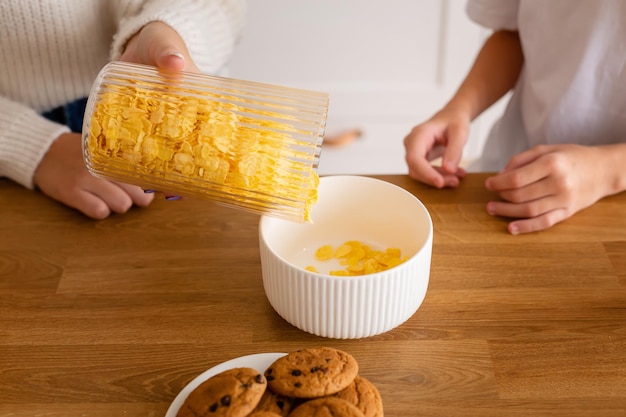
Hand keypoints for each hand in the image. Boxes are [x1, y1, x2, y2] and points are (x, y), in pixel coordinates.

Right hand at [33, 133, 153, 218]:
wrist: (44, 151)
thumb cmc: (82, 154)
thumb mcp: (105, 150)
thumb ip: (128, 162)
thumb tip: (158, 183)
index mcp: (115, 152)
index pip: (145, 172)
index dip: (157, 186)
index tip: (165, 192)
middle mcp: (103, 164)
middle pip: (139, 193)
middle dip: (138, 199)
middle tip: (129, 195)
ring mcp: (87, 178)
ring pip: (122, 204)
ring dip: (118, 205)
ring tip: (108, 197)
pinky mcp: (71, 192)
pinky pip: (99, 211)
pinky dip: (100, 211)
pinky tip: (94, 202)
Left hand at [118, 21, 199, 199]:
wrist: (139, 43)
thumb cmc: (160, 44)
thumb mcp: (165, 45)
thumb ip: (168, 52)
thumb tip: (176, 65)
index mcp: (201, 103)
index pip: (213, 133)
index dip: (214, 157)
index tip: (213, 176)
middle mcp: (186, 118)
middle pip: (192, 152)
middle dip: (187, 175)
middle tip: (177, 194)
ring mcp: (165, 123)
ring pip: (170, 154)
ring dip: (164, 174)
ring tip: (153, 190)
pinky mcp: (145, 124)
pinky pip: (145, 146)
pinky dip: (141, 163)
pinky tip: (134, 176)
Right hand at [403, 107, 467, 187]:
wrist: (453, 117)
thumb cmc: (454, 121)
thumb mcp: (460, 133)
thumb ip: (455, 150)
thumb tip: (449, 169)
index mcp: (419, 134)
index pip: (415, 158)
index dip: (426, 173)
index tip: (440, 183)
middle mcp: (412, 143)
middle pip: (415, 168)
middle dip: (434, 178)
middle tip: (454, 181)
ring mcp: (413, 151)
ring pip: (420, 173)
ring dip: (438, 178)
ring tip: (457, 178)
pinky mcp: (419, 158)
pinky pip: (425, 172)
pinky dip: (439, 175)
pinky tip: (453, 174)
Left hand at [485, 144, 607, 233]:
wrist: (603, 170)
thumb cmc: (571, 157)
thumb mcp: (547, 149)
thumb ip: (521, 159)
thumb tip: (500, 175)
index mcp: (552, 163)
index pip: (517, 178)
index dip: (498, 183)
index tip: (489, 184)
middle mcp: (559, 182)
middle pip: (520, 195)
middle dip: (501, 196)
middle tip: (491, 196)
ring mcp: (564, 199)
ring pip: (528, 210)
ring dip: (506, 211)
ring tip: (492, 209)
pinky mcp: (568, 212)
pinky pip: (544, 222)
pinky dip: (526, 227)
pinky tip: (510, 228)